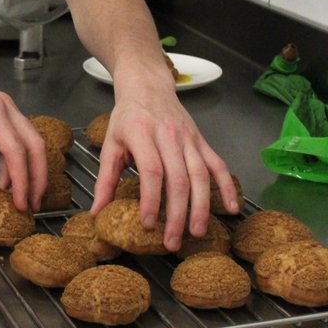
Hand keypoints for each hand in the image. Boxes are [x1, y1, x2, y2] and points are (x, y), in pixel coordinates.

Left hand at [0, 67, 46, 210]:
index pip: (16, 151)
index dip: (22, 181)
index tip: (21, 204)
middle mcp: (5, 107)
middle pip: (34, 144)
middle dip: (37, 177)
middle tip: (32, 204)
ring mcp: (4, 107)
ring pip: (28, 140)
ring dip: (28, 169)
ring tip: (20, 196)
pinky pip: (15, 136)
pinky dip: (15, 159)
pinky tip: (5, 179)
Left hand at [89, 87, 237, 251]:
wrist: (147, 85)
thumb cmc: (127, 117)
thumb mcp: (110, 144)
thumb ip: (105, 179)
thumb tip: (96, 213)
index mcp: (142, 134)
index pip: (151, 171)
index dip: (151, 200)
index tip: (148, 224)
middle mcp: (168, 135)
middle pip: (178, 179)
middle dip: (177, 214)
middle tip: (172, 242)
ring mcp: (189, 138)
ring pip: (199, 175)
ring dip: (200, 206)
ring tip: (197, 232)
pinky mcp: (202, 140)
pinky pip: (218, 165)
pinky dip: (227, 186)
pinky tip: (230, 208)